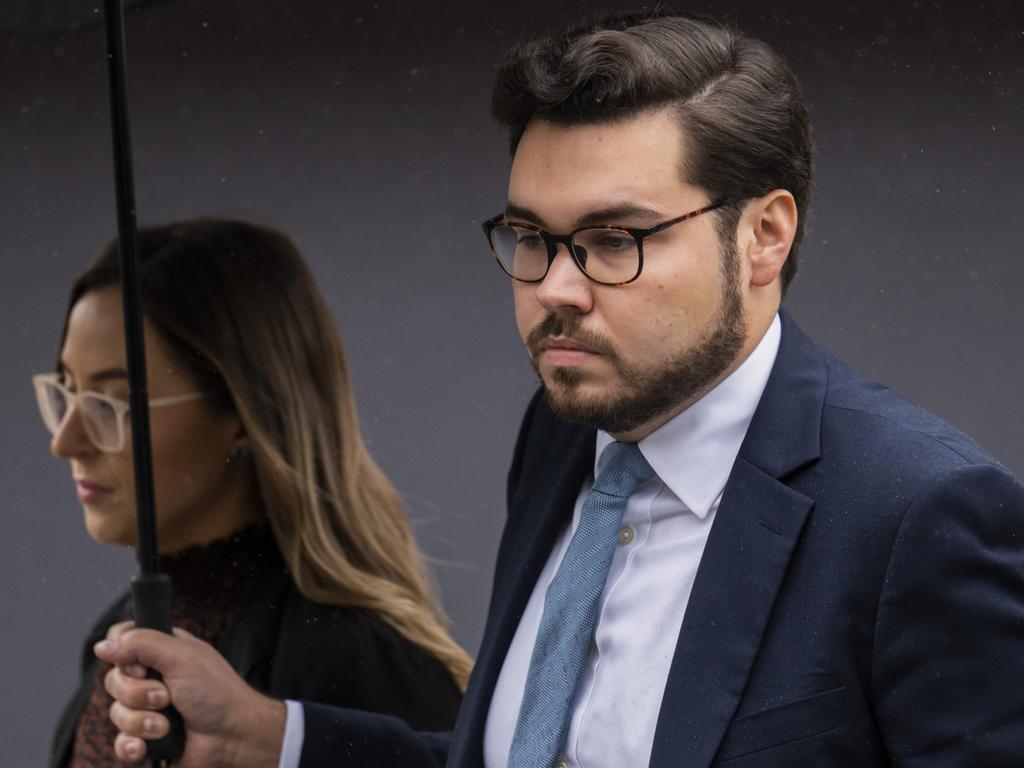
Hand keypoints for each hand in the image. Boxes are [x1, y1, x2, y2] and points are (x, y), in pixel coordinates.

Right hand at [95, 622, 285, 766]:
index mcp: (163, 650)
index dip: (123, 655)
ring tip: (166, 725)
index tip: (141, 665)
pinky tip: (146, 746)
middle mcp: (153, 677)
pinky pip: (119, 742)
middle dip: (137, 693)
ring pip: (116, 713)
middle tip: (166, 696)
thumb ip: (141, 644)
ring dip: (141, 721)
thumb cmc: (217, 693)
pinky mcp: (147, 737)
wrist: (232, 738)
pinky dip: (132, 745)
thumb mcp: (181, 657)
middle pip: (113, 679)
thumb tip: (103, 646)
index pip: (121, 641)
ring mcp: (149, 708)